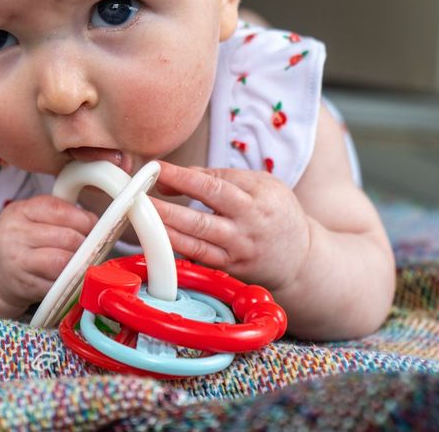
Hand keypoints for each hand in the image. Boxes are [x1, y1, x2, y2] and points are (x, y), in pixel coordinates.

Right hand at [0, 196, 97, 312]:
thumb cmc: (21, 239)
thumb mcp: (32, 216)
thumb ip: (60, 213)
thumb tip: (95, 223)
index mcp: (20, 211)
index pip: (59, 210)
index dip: (83, 219)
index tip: (93, 226)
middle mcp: (15, 235)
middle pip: (66, 238)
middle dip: (86, 243)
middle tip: (93, 247)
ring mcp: (18, 263)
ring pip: (62, 263)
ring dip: (80, 263)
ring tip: (84, 261)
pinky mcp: (25, 287)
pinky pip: (57, 285)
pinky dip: (71, 282)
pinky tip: (73, 277)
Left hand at [151, 161, 311, 291]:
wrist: (301, 258)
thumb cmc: (277, 212)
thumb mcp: (263, 184)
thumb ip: (223, 176)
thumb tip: (179, 175)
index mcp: (258, 199)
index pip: (214, 185)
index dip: (182, 176)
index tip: (157, 168)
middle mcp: (247, 228)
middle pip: (200, 218)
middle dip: (165, 208)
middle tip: (137, 197)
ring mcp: (237, 252)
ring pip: (195, 242)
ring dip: (163, 230)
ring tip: (139, 217)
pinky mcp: (228, 270)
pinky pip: (197, 258)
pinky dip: (174, 247)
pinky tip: (154, 237)